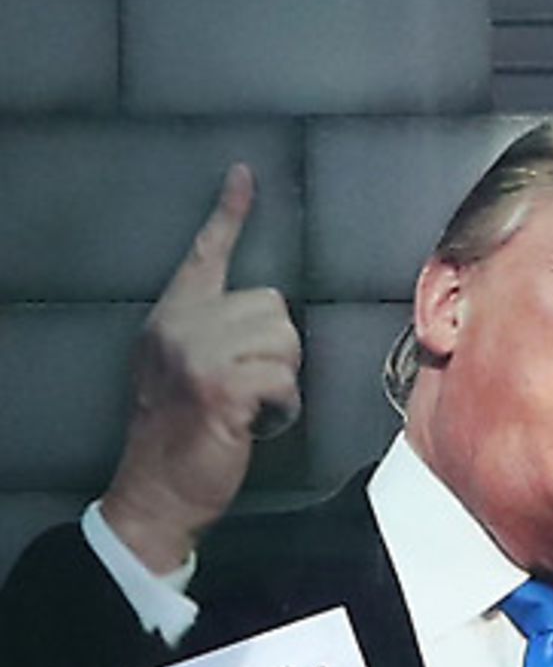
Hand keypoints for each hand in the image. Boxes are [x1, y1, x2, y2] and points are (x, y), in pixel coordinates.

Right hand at [100, 165, 301, 572]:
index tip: (243, 175)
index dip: (228, 214)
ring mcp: (197, 355)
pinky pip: (283, 377)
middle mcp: (179, 327)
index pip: (204, 255)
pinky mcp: (219, 386)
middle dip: (277, 347)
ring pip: (283, 338)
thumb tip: (260, 316)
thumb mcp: (178, 369)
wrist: (156, 490)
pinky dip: (282, 405)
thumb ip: (208, 333)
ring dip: (282, 376)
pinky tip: (258, 422)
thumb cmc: (180, 433)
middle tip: (251, 385)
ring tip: (252, 403)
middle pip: (272, 303)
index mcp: (171, 317)